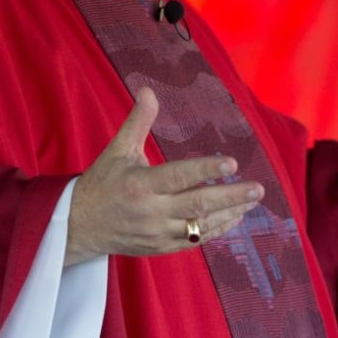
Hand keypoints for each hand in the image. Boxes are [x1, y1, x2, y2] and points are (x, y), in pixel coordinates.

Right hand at [65, 87, 263, 265]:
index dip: (205, 170)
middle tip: (257, 190)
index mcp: (140, 184)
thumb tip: (148, 90)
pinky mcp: (161, 247)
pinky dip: (215, 230)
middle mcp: (151, 211)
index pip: (178, 176)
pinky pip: (194, 240)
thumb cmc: (102, 182)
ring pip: (200, 226)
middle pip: (197, 205)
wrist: (80, 224)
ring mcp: (157, 232)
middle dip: (230, 197)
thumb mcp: (117, 149)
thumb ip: (138, 121)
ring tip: (251, 202)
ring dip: (228, 214)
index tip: (231, 163)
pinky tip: (233, 218)